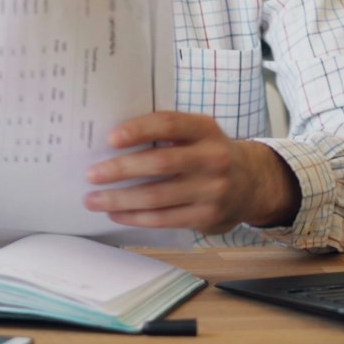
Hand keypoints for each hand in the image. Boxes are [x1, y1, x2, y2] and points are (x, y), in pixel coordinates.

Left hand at [83, 112, 298, 235]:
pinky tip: (116, 213)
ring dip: (120, 199)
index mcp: (206, 129)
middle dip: (120, 170)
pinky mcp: (207, 216)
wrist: (252, 183)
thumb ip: (166, 132)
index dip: (139, 130)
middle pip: (160, 163)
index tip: (110, 138)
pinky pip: (164, 219)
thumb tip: (112, 142)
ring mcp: (212, 190)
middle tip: (91, 174)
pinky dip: (135, 217)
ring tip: (93, 199)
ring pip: (157, 197)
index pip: (169, 124)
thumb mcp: (198, 133)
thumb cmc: (208, 152)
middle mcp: (213, 158)